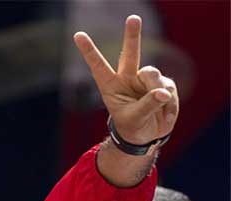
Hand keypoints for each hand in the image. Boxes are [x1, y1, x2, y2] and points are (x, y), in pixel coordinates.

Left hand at [74, 15, 178, 143]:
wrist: (146, 135)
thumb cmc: (133, 126)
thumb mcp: (134, 119)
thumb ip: (147, 105)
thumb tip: (163, 92)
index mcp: (110, 85)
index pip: (98, 65)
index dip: (88, 51)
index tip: (78, 35)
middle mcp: (127, 77)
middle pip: (130, 54)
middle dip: (132, 36)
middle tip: (133, 19)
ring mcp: (145, 79)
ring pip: (153, 75)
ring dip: (156, 93)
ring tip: (155, 109)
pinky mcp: (164, 83)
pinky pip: (168, 88)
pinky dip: (168, 103)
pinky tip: (164, 113)